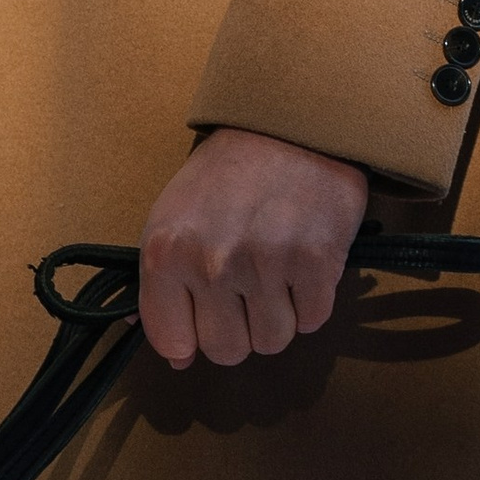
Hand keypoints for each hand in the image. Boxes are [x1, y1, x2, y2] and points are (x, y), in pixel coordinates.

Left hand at [138, 127, 368, 369]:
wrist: (289, 125)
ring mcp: (265, 265)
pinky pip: (312, 321)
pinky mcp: (316, 263)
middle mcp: (211, 264)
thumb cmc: (225, 175)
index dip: (189, 343)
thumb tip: (175, 354)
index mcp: (166, 254)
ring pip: (272, 342)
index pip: (172, 342)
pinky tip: (301, 267)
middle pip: (227, 351)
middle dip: (238, 333)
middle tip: (245, 295)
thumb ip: (164, 286)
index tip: (201, 326)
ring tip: (275, 277)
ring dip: (277, 320)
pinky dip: (310, 303)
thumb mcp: (172, 220)